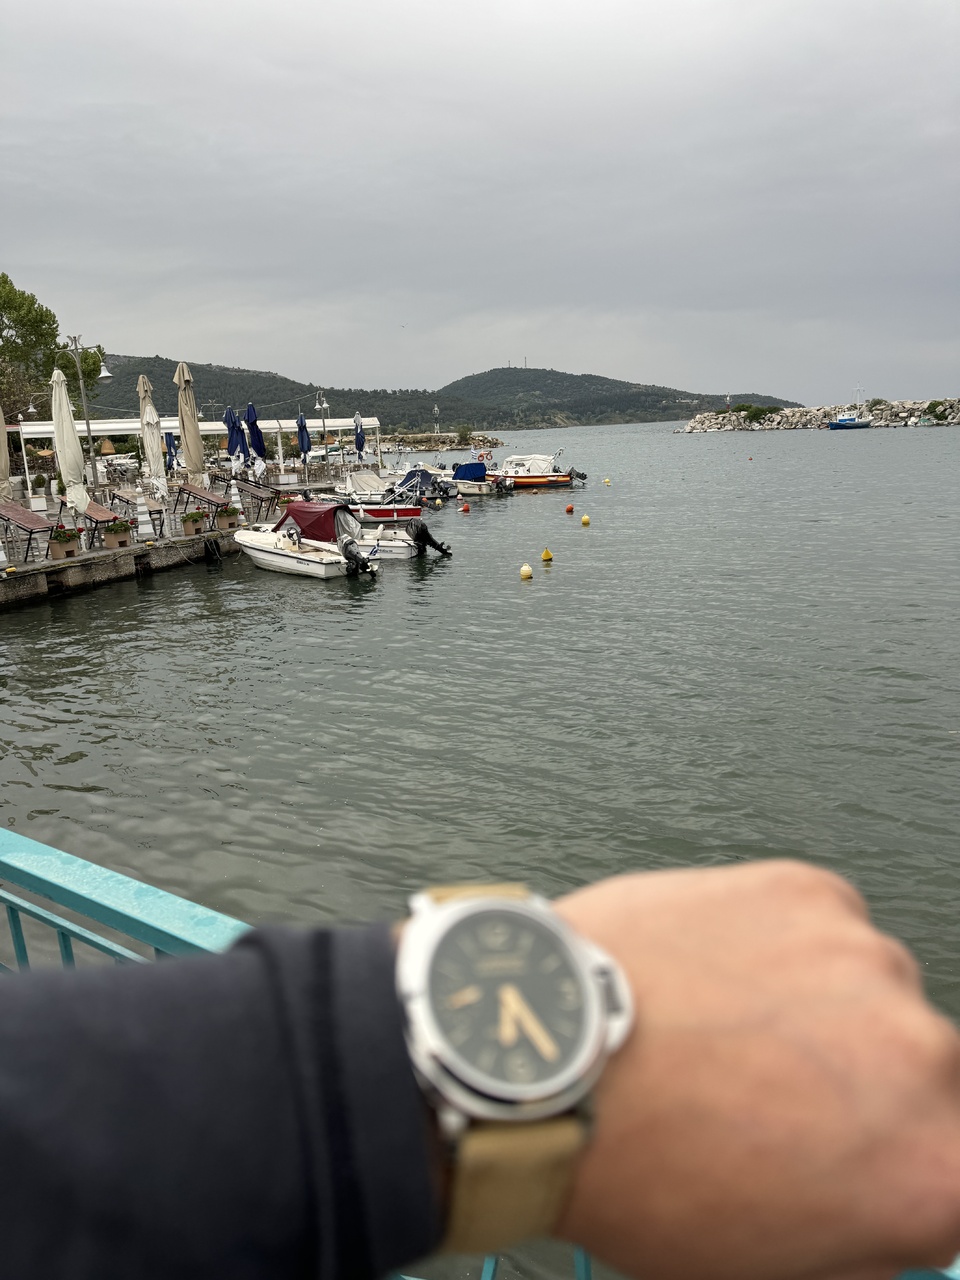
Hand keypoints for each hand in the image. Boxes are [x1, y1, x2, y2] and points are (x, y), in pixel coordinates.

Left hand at [554, 860, 959, 1279]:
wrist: (545, 1058)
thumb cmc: (637, 1171)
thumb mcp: (766, 1264)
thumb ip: (860, 1242)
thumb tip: (881, 1217)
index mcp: (933, 1173)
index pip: (954, 1162)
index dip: (903, 1159)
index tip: (862, 1152)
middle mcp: (923, 1058)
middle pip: (923, 1072)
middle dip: (862, 1085)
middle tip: (773, 1096)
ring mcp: (869, 962)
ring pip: (871, 989)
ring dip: (821, 1007)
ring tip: (723, 1030)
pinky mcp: (809, 893)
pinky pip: (821, 924)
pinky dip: (782, 944)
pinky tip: (712, 976)